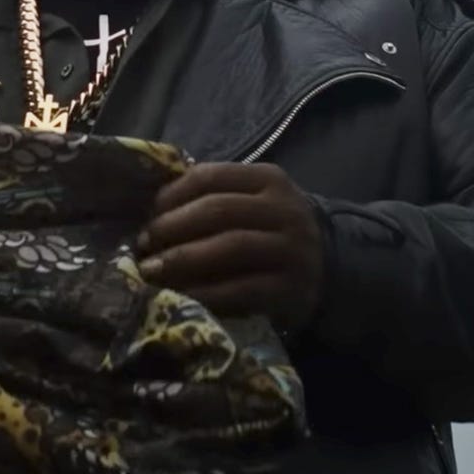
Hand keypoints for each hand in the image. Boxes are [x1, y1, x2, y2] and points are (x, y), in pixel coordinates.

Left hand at [136, 162, 324, 330]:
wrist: (330, 267)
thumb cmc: (271, 229)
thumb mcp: (253, 200)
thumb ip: (213, 195)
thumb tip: (150, 206)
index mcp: (268, 179)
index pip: (211, 176)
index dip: (171, 195)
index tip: (146, 214)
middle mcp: (283, 209)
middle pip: (217, 210)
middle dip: (171, 228)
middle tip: (142, 245)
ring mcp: (290, 250)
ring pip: (229, 248)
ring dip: (182, 259)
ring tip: (151, 271)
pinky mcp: (290, 289)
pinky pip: (242, 290)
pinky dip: (206, 293)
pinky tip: (181, 297)